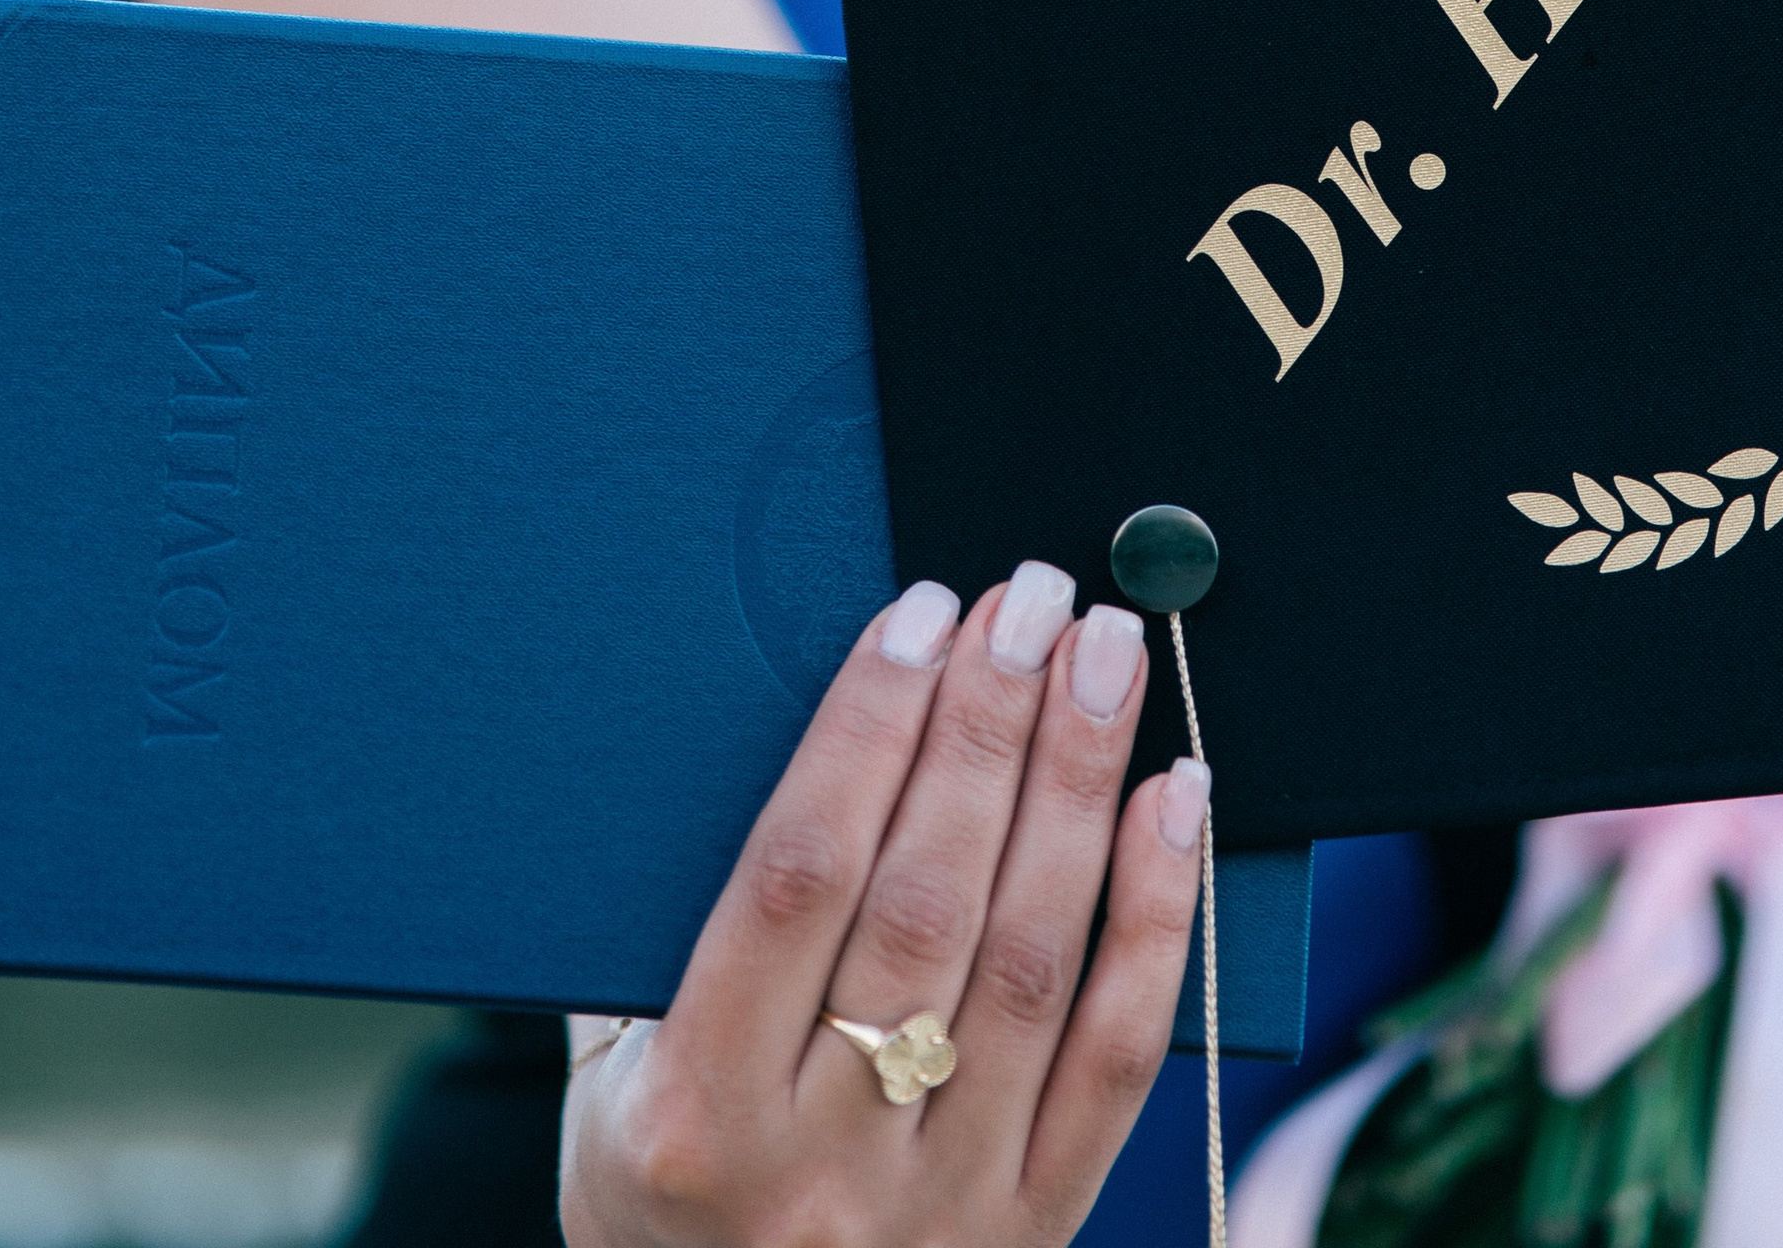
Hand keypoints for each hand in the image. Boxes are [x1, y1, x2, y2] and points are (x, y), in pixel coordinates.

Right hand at [561, 563, 1208, 1247]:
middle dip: (988, 724)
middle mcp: (821, 1164)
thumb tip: (726, 734)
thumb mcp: (607, 1091)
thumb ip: (658, 938)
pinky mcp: (1034, 1231)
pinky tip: (1175, 799)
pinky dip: (1155, 917)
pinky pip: (1119, 1060)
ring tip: (1105, 655)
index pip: (796, 881)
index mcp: (696, 1116)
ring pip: (1030, 958)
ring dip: (1077, 785)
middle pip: (927, 899)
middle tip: (1034, 598)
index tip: (917, 616)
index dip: (864, 732)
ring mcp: (940, 1206)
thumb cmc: (663, 1207)